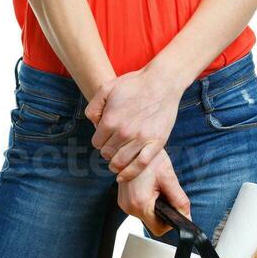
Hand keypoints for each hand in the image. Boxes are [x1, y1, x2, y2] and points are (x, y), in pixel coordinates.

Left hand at [85, 66, 182, 181]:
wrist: (162, 82)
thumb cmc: (134, 84)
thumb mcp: (106, 88)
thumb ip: (94, 106)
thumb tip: (93, 124)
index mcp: (110, 120)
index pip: (96, 143)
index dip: (100, 139)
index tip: (107, 136)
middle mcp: (124, 132)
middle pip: (107, 153)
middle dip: (107, 150)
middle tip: (113, 145)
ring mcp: (141, 139)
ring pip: (120, 162)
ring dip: (115, 164)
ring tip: (116, 160)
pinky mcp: (156, 143)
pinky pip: (140, 165)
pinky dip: (129, 173)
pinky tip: (122, 175)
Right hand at [117, 148, 190, 236]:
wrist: (134, 144)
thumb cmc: (150, 157)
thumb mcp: (169, 178)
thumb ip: (180, 201)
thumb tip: (188, 216)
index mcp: (139, 203)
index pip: (159, 230)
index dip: (170, 222)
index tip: (174, 209)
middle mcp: (128, 206)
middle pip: (152, 223)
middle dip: (162, 212)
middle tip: (165, 193)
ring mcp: (123, 203)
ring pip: (145, 216)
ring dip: (154, 206)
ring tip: (156, 187)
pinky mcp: (123, 199)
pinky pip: (138, 208)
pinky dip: (147, 201)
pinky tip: (149, 187)